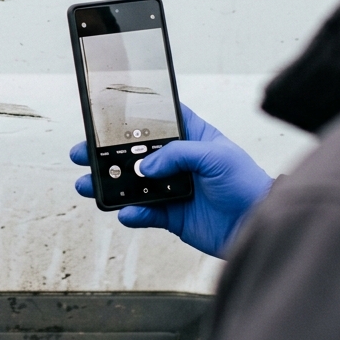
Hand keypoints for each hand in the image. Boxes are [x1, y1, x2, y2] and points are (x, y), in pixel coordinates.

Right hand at [71, 105, 272, 256]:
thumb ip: (179, 155)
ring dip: (109, 185)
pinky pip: (144, 213)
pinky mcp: (171, 215)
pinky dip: (132, 213)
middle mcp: (177, 162)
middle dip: (106, 153)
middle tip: (82, 153)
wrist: (257, 224)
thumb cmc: (246, 183)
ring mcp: (171, 188)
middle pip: (134, 153)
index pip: (156, 121)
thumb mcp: (216, 156)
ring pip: (132, 184)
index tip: (105, 115)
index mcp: (190, 138)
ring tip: (88, 185)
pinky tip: (126, 212)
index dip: (132, 116)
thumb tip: (146, 165)